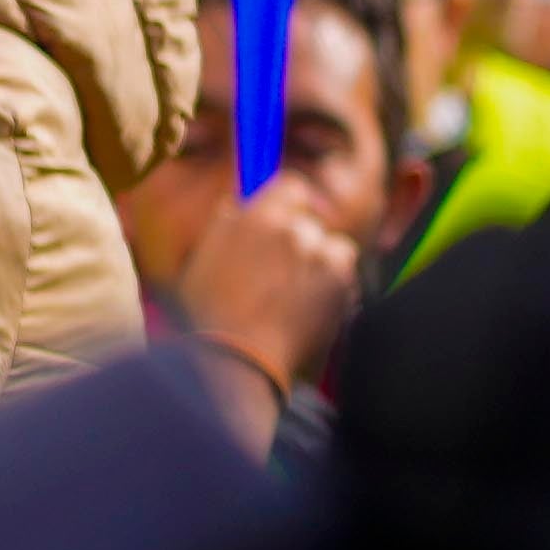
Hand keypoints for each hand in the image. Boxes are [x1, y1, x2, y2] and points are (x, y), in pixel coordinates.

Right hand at [166, 170, 373, 444]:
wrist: (236, 361)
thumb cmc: (210, 317)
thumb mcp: (203, 261)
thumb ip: (226, 225)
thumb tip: (237, 203)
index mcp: (255, 217)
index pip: (291, 188)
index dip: (290, 207)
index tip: (284, 226)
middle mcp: (291, 228)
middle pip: (310, 225)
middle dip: (301, 247)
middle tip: (282, 280)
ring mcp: (319, 252)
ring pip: (333, 249)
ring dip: (322, 267)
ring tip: (298, 301)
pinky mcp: (340, 279)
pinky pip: (346, 276)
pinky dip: (336, 291)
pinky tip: (312, 313)